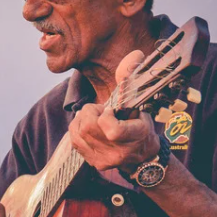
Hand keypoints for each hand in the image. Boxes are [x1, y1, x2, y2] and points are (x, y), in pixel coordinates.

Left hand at [68, 50, 159, 172]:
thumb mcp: (140, 106)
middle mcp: (117, 152)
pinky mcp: (92, 162)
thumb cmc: (141, 128)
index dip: (105, 115)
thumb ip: (130, 83)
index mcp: (134, 138)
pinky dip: (78, 128)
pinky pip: (74, 138)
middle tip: (101, 111)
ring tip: (96, 119)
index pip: (111, 130)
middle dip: (90, 112)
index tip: (111, 109)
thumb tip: (134, 55)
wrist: (141, 159)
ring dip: (83, 119)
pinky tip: (89, 126)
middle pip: (88, 126)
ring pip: (78, 131)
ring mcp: (103, 159)